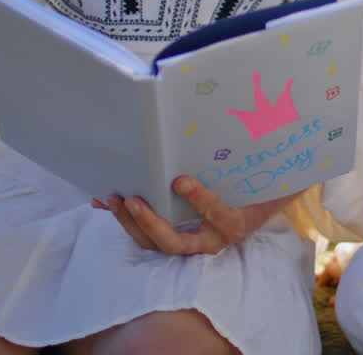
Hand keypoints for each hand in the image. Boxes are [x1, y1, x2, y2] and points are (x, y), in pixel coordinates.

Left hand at [95, 176, 298, 254]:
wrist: (255, 211)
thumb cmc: (255, 189)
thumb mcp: (257, 178)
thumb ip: (249, 159)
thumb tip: (259, 120)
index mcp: (234, 224)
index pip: (217, 215)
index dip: (200, 201)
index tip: (180, 180)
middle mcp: (210, 240)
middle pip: (175, 242)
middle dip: (151, 222)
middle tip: (133, 199)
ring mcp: (188, 242)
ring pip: (154, 243)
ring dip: (129, 222)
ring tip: (111, 199)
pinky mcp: (171, 238)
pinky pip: (144, 235)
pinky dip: (123, 219)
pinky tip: (103, 202)